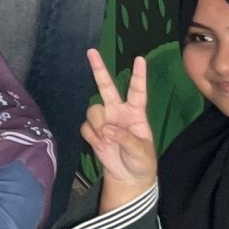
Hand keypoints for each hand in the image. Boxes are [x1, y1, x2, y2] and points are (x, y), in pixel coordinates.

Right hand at [83, 49, 158, 206]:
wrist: (128, 177)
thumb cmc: (141, 161)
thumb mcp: (141, 151)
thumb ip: (126, 139)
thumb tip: (107, 128)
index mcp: (136, 113)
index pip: (137, 91)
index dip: (138, 75)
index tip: (139, 59)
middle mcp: (118, 111)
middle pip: (106, 86)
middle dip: (98, 69)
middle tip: (91, 51)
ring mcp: (104, 120)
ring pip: (93, 110)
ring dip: (98, 125)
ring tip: (107, 141)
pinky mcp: (93, 131)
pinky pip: (86, 127)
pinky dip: (92, 137)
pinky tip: (102, 146)